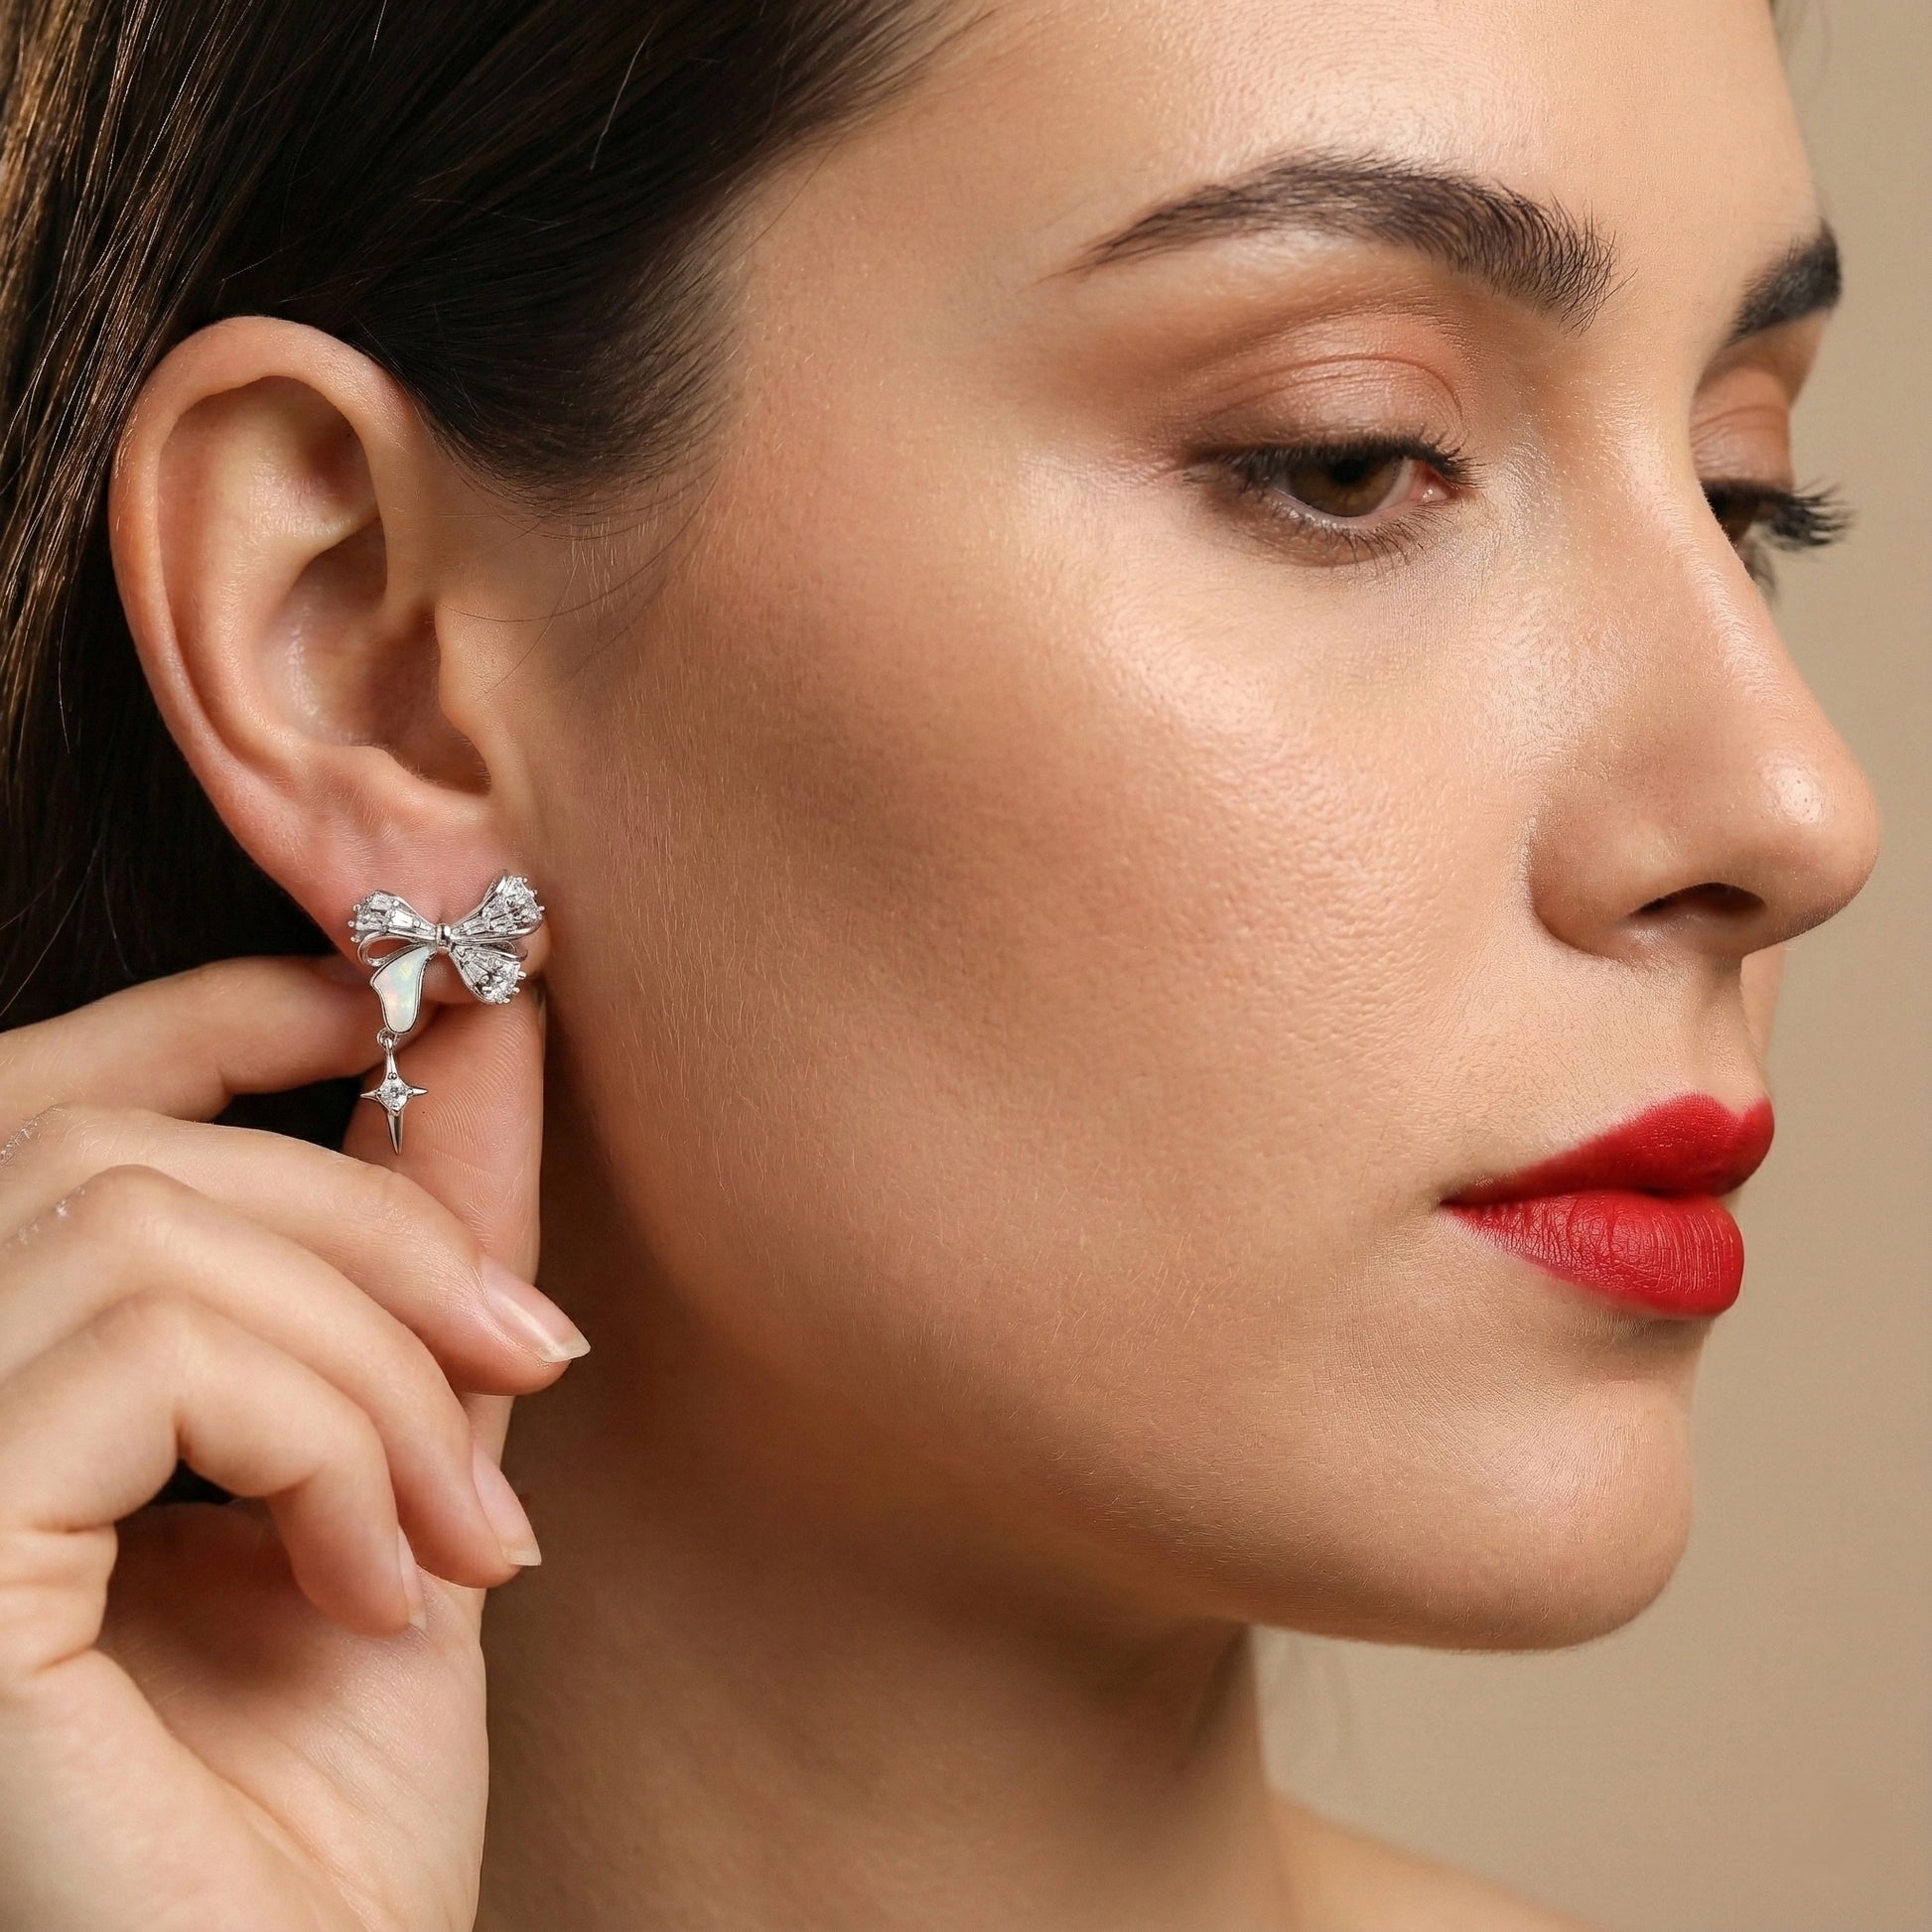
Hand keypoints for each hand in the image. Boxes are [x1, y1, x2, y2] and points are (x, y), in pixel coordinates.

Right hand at [0, 956, 573, 1931]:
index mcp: (1, 1382)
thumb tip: (492, 1027)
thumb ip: (419, 1247)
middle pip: (121, 1153)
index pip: (60, 1105)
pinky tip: (379, 1590)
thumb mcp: (398, 1454)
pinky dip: (322, 1443)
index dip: (222, 1008)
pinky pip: (153, 1360)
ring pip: (146, 1240)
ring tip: (463, 1537)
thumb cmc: (327, 1790)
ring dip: (367, 1364)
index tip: (420, 1001)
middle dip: (371, 1223)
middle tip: (530, 1358)